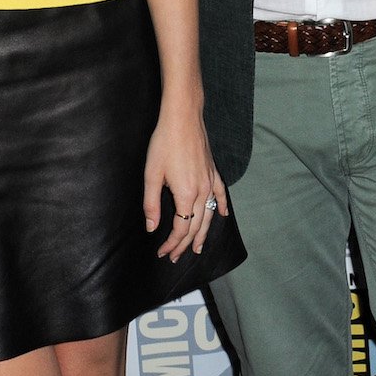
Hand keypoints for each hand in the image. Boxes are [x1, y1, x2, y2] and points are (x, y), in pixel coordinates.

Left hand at [143, 102, 228, 262]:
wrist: (183, 118)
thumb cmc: (164, 143)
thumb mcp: (152, 174)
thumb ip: (152, 204)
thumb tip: (152, 227)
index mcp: (186, 194)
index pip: (182, 228)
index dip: (171, 243)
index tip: (162, 252)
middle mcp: (202, 191)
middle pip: (195, 226)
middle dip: (184, 244)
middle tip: (175, 257)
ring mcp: (210, 182)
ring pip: (209, 215)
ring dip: (203, 234)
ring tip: (198, 248)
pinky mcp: (213, 172)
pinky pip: (220, 194)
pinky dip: (222, 207)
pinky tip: (223, 216)